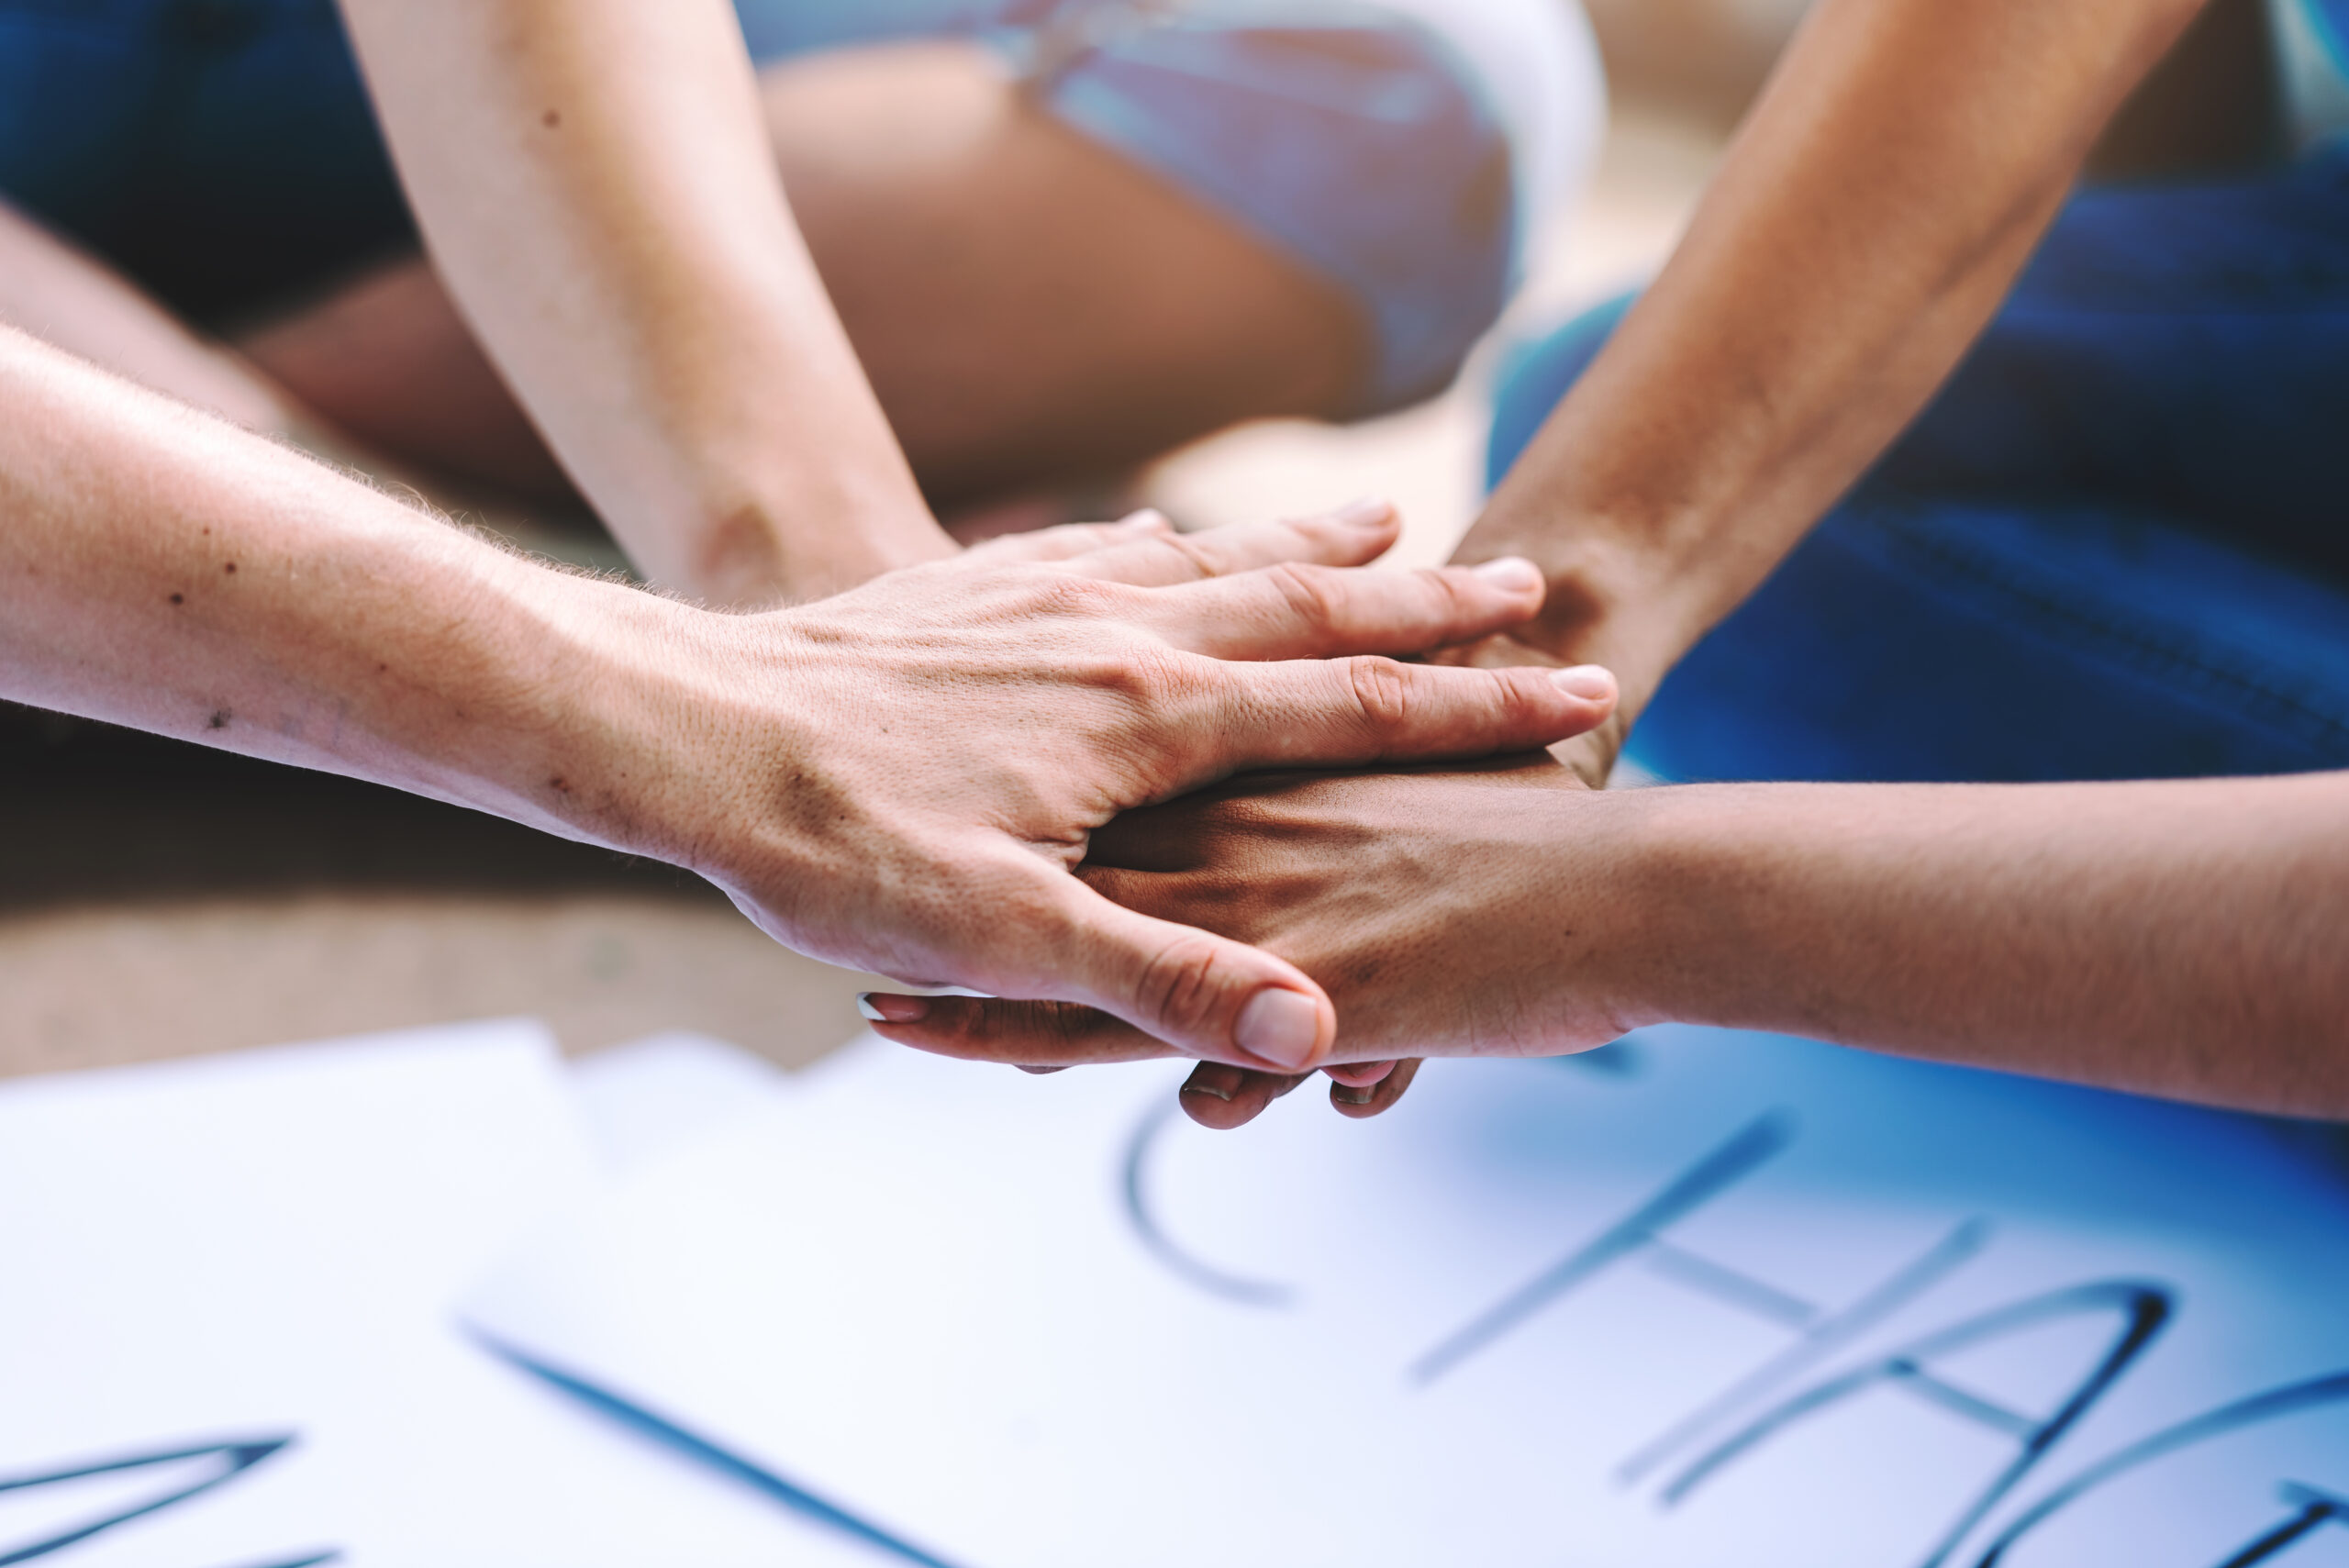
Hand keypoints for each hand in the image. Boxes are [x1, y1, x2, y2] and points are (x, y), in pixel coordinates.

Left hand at [628, 504, 1619, 1068]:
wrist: (680, 730)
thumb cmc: (834, 845)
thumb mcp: (1004, 942)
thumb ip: (1164, 986)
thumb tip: (1302, 1033)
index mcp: (1152, 717)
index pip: (1355, 703)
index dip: (1479, 705)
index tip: (1584, 686)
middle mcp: (1119, 635)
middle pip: (1307, 605)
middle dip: (1425, 598)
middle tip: (1523, 574)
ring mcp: (1046, 600)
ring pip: (1213, 558)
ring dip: (1310, 546)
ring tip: (1383, 519)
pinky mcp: (974, 592)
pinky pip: (1107, 548)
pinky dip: (1176, 538)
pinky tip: (1170, 533)